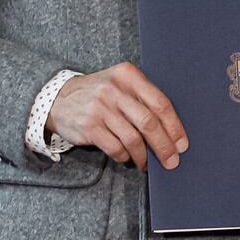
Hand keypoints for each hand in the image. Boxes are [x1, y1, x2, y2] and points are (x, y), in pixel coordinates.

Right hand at [47, 63, 186, 170]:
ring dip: (144, 156)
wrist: (57, 99)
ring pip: (133, 138)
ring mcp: (100, 108)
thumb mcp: (120, 84)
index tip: (182, 143)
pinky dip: (125, 157)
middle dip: (164, 145)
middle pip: (149, 122)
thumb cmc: (99, 94)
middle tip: (172, 160)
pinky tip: (129, 159)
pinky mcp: (88, 127)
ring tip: (147, 164)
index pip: (160, 103)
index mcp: (128, 76)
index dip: (175, 126)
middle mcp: (114, 90)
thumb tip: (172, 129)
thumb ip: (143, 97)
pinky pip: (115, 148)